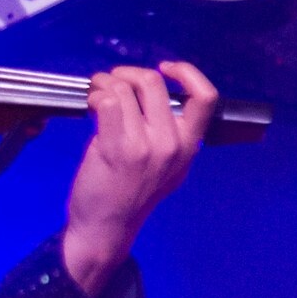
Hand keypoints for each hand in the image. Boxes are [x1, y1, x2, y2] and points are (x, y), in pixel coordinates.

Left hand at [62, 62, 217, 296]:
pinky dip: (94, 96)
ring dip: (103, 83)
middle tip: (110, 81)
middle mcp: (172, 144)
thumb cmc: (131, 194)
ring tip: (95, 94)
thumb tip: (150, 95)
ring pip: (123, 89)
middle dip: (125, 73)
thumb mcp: (167, 167)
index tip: (164, 69)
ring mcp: (145, 146)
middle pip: (152, 82)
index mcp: (189, 146)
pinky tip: (90, 106)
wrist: (106, 228)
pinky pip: (106, 102)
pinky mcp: (116, 148)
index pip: (206, 97)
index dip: (186, 72)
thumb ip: (168, 134)